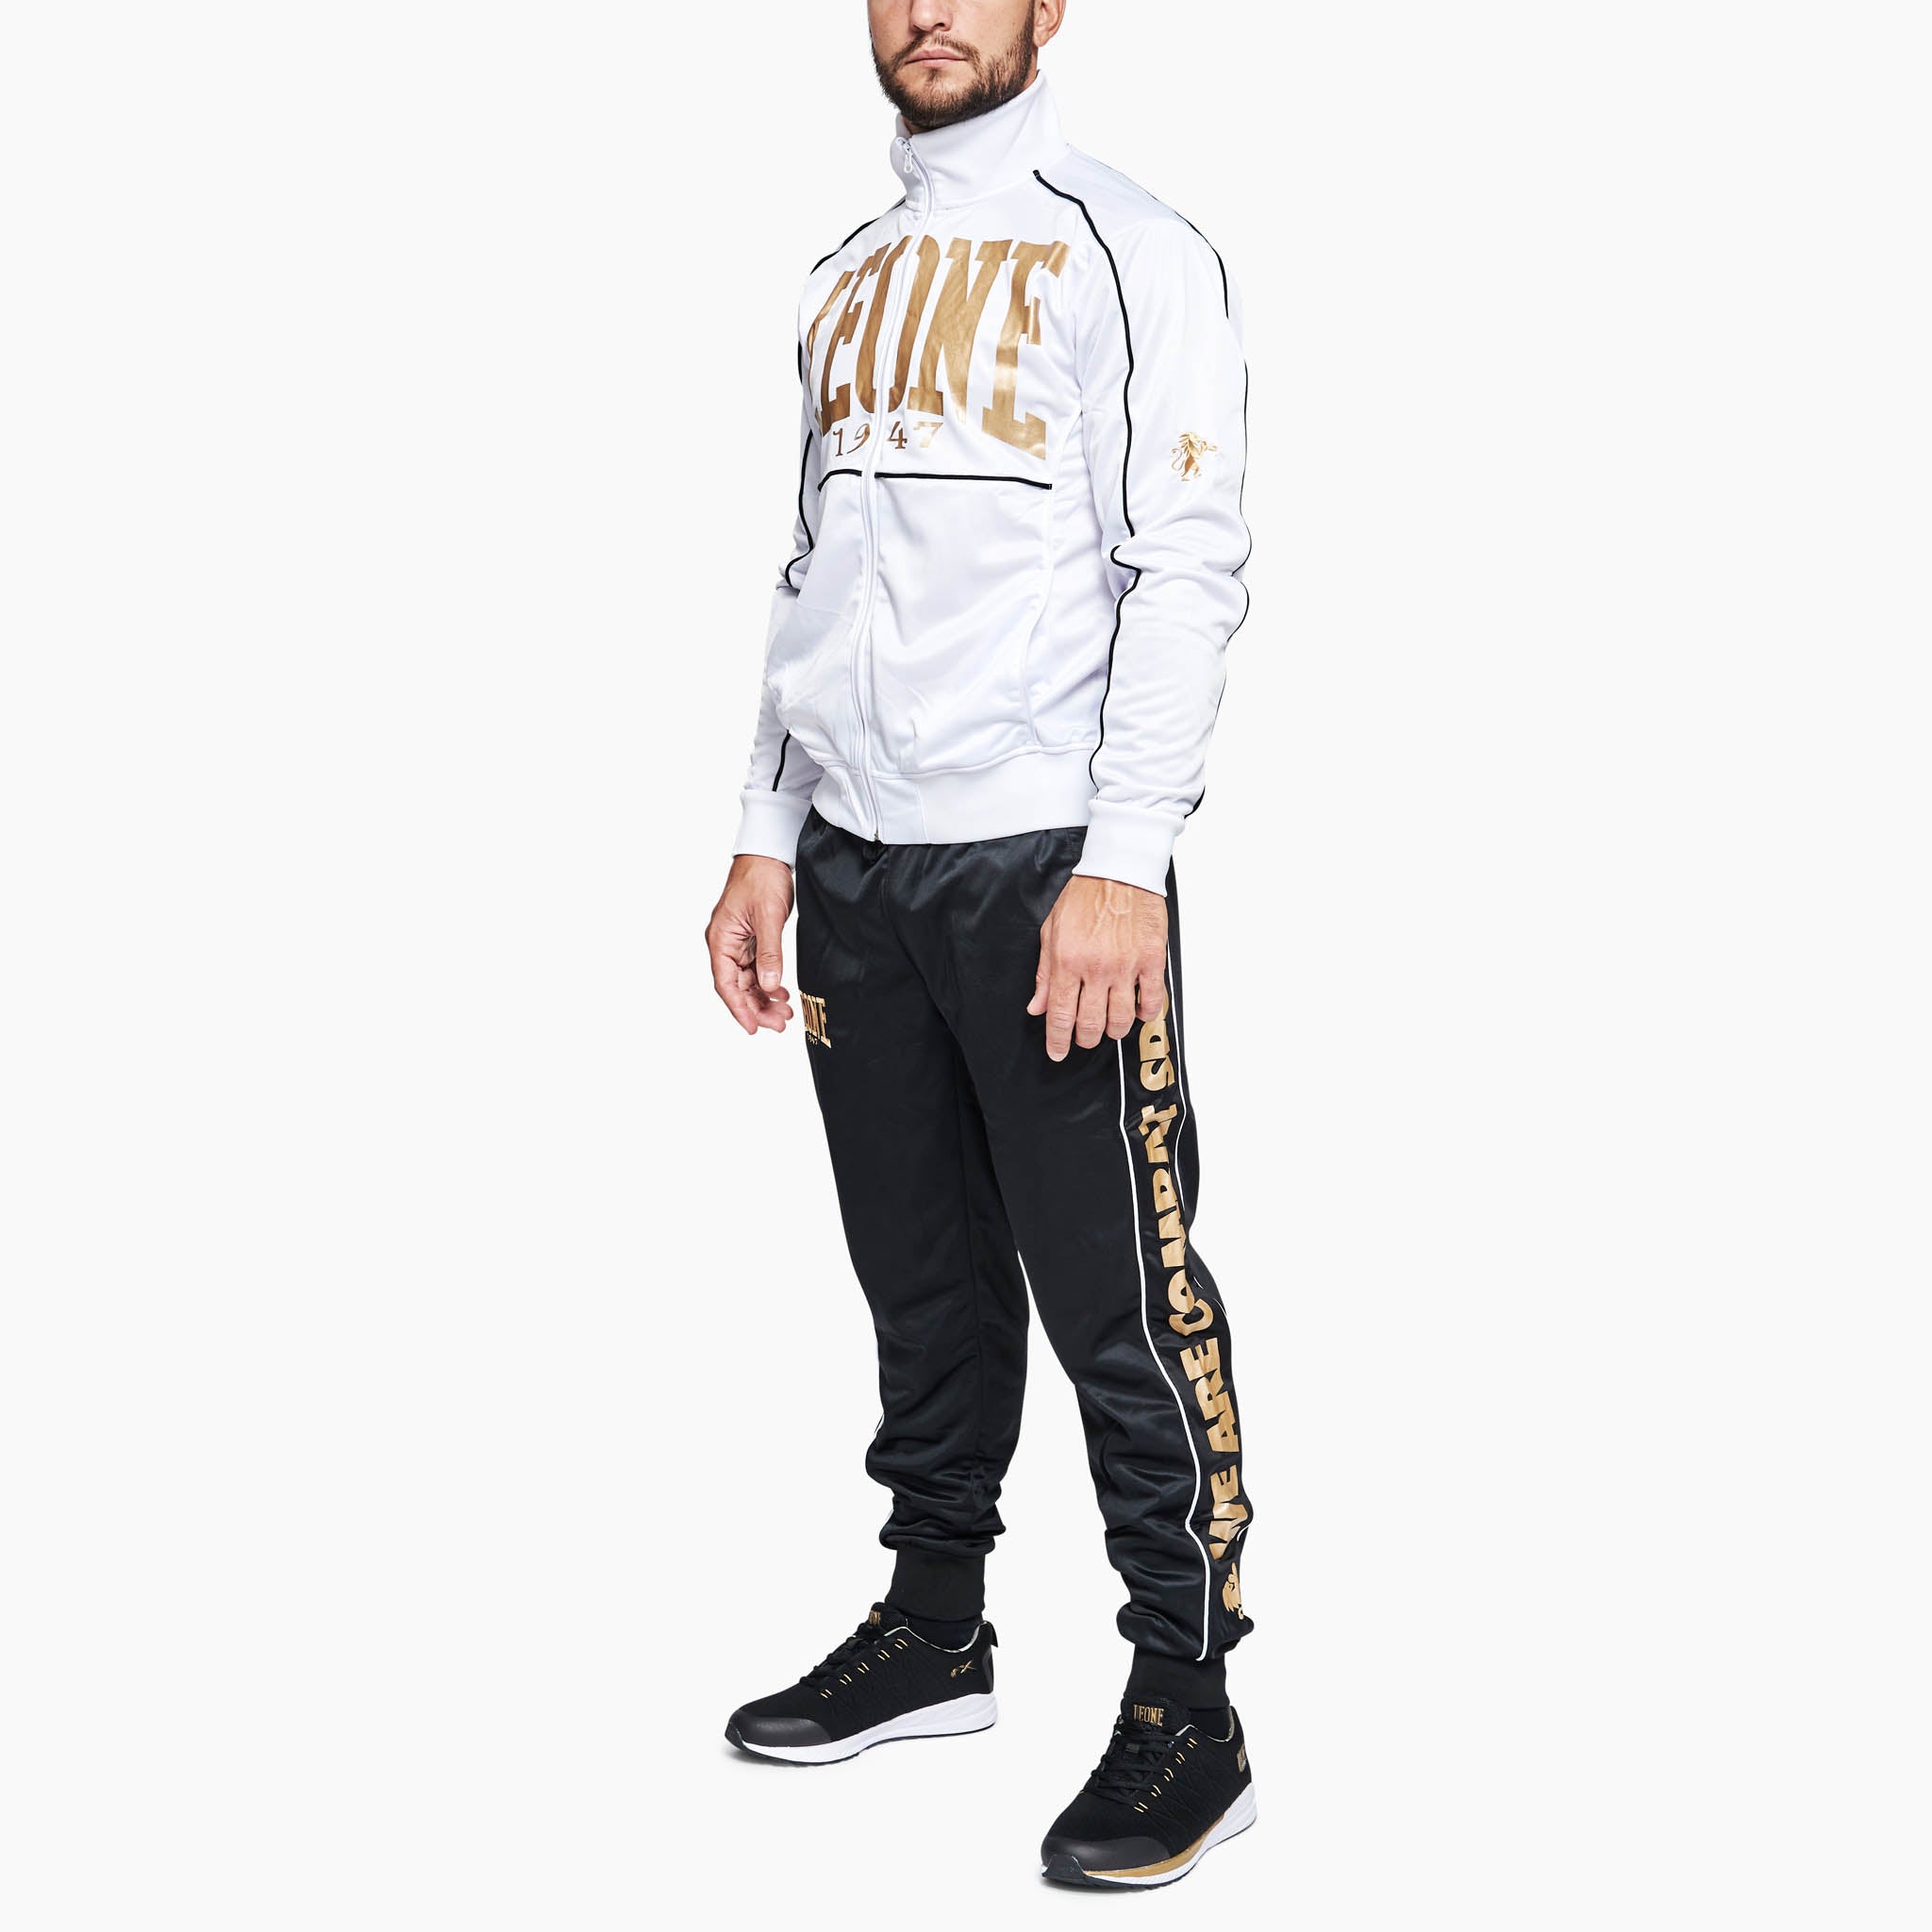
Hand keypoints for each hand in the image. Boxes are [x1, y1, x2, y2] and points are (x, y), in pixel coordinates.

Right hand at [705, 855, 795, 1035]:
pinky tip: (781, 993)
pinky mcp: (750, 939)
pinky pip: (756, 968)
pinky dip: (768, 982)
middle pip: (737, 986)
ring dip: (764, 998)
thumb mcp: (769, 917)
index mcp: (721, 939)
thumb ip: (770, 953)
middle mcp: (724, 944)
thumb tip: (769, 986)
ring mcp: (737, 942)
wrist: (769, 853)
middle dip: (756, 1007)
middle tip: (780, 1023)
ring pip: (747, 980)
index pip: (726, 983)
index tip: (753, 1028)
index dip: (739, 1008)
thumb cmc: (762, 877)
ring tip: (785, 1012)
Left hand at [1027, 874, 1168, 1061]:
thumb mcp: (1052, 932)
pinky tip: (1137, 1010)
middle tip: (1085, 1037)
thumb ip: (1044, 973)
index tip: (1057, 1053)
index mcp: (1067, 961)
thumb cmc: (1084, 897)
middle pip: (1091, 1025)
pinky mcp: (1152, 960)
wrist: (1119, 871)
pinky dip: (1144, 1014)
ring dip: (1114, 1031)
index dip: (1058, 1041)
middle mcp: (1096, 968)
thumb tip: (1037, 1006)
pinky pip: (1151, 1001)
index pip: (1060, 1016)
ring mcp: (1126, 966)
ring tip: (1110, 1025)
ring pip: (1121, 1020)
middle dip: (1085, 1039)